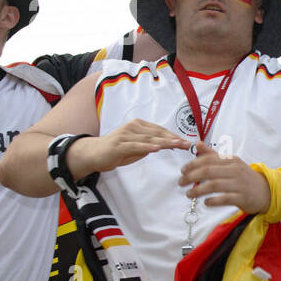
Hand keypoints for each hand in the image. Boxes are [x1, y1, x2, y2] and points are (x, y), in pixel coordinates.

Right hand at [67, 119, 189, 178]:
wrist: (92, 154)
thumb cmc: (115, 151)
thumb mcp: (135, 148)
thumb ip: (147, 145)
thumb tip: (162, 145)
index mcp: (138, 126)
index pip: (160, 130)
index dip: (173, 136)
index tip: (186, 142)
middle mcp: (133, 127)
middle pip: (158, 133)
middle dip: (174, 139)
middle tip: (188, 144)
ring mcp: (126, 135)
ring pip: (150, 138)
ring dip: (165, 142)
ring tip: (178, 145)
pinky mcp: (120, 145)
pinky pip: (136, 145)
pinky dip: (148, 146)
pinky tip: (158, 148)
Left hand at [178, 141, 271, 214]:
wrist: (266, 191)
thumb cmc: (244, 177)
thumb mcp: (231, 163)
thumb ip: (213, 155)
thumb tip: (197, 144)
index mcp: (231, 160)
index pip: (208, 159)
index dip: (192, 164)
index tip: (182, 171)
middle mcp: (235, 170)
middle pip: (208, 171)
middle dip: (191, 177)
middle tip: (181, 183)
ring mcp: (239, 184)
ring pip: (214, 185)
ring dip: (198, 190)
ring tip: (188, 194)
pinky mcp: (242, 197)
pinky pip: (224, 198)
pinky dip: (213, 201)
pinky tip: (206, 202)